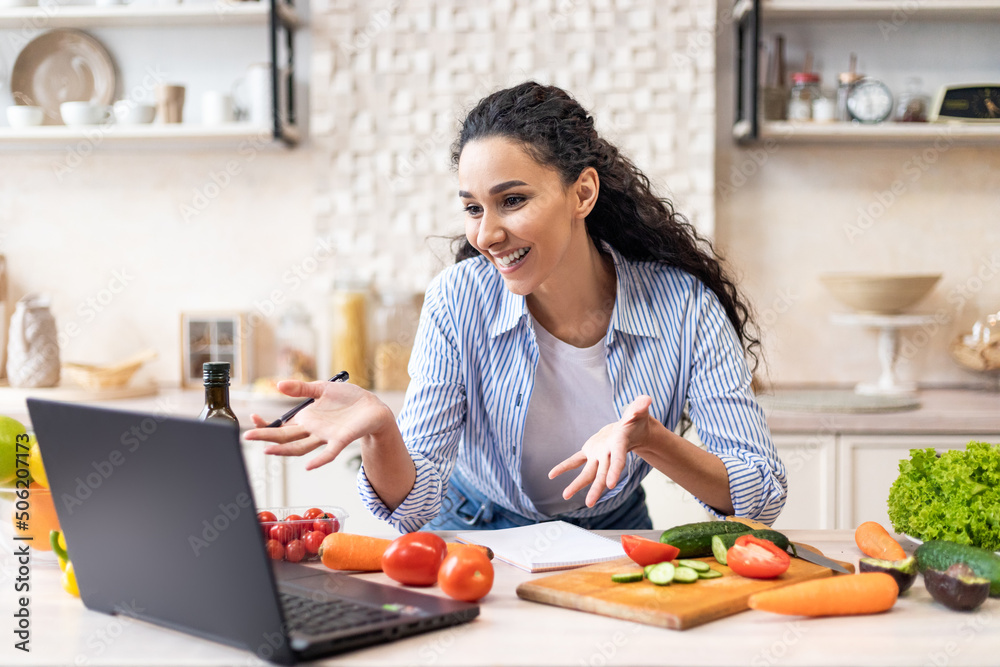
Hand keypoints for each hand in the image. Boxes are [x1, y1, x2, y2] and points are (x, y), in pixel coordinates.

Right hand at [243, 379, 393, 470]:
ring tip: (267, 450)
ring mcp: (326, 437)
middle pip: (286, 437)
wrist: (373, 406)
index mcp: (307, 419)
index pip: (282, 426)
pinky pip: (329, 453)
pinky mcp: (341, 440)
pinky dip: (319, 460)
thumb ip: (301, 387)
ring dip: (284, 450)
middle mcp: (313, 431)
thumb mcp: (322, 388)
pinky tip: (309, 466)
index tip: (253, 419)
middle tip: (247, 436)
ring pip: (301, 447)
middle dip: (266, 437)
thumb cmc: (349, 399)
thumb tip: (278, 384)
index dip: (266, 424)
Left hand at [548, 395, 652, 507]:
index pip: (618, 460)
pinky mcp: (590, 453)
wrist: (631, 430)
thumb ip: (639, 408)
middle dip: (596, 488)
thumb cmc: (636, 420)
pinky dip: (564, 466)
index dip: (615, 471)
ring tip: (566, 495)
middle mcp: (609, 455)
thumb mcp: (638, 412)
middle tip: (589, 503)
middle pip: (603, 474)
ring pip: (588, 473)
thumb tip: (646, 399)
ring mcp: (599, 456)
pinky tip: (552, 474)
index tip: (611, 485)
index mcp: (620, 445)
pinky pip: (575, 461)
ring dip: (577, 484)